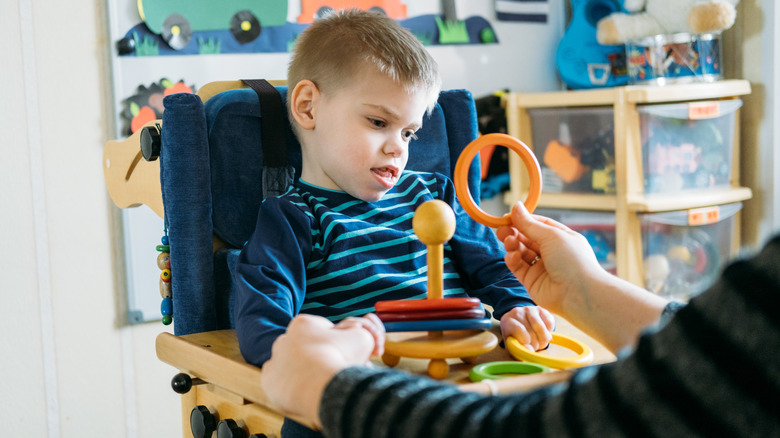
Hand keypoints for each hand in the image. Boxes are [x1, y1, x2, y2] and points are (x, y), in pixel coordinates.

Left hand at [261, 313, 383, 427]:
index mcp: (303, 323)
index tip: (344, 355)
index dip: (337, 343)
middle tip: (334, 370)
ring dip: (305, 372)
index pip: (322, 330)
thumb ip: (361, 332)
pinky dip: (292, 388)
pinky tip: (306, 392)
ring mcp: (275, 360)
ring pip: (292, 365)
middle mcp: (284, 339)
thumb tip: (359, 330)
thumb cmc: (340, 358)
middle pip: (305, 347)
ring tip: (322, 384)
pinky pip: (281, 383)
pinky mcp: (268, 381)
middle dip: (319, 357)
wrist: (320, 386)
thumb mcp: (361, 337)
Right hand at [497, 202, 667, 352]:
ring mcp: (541, 267)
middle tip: (501, 229)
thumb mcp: (551, 235)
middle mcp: (551, 252)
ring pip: (520, 252)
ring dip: (512, 245)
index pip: (538, 224)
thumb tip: (516, 206)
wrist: (578, 294)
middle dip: (514, 232)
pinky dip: (513, 259)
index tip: (508, 217)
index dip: (523, 220)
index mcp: (561, 238)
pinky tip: (513, 256)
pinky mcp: (531, 281)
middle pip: (527, 238)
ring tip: (508, 241)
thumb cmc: (573, 261)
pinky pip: (518, 267)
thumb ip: (529, 223)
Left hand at [499, 305, 554, 350]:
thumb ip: (518, 349)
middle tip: (534, 347)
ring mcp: (529, 309)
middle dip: (535, 344)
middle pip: (530, 331)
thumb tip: (529, 350)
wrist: (521, 325)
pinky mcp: (541, 310)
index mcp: (506, 321)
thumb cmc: (515, 338)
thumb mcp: (512, 344)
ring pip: (540, 327)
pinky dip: (549, 332)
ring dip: (543, 339)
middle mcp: (516, 312)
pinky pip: (549, 323)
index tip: (528, 347)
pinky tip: (543, 333)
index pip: (518, 329)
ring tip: (540, 343)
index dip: (525, 341)